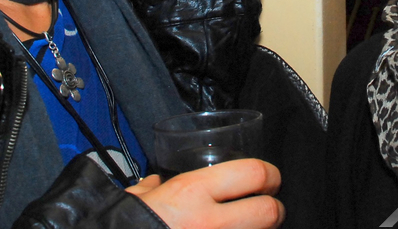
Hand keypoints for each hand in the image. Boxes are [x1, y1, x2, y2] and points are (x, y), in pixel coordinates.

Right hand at [126, 159, 283, 228]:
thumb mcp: (138, 197)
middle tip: (270, 206)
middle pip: (268, 212)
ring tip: (250, 226)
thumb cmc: (122, 224)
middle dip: (274, 209)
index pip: (253, 174)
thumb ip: (154, 187)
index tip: (270, 178)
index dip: (270, 174)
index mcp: (192, 193)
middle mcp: (210, 223)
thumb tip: (157, 184)